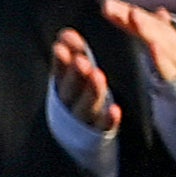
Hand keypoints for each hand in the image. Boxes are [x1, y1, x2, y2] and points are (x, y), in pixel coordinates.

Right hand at [47, 23, 122, 141]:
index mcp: (64, 89)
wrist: (81, 143)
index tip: (61, 45)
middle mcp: (71, 105)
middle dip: (75, 74)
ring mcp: (85, 120)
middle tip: (82, 60)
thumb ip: (71, 58)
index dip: (60, 61)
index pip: (60, 73)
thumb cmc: (79, 103)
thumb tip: (66, 33)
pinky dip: (108, 120)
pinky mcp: (100, 135)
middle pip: (71, 89)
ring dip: (91, 91)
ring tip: (98, 76)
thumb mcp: (73, 80)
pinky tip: (115, 110)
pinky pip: (104, 127)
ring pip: (86, 106)